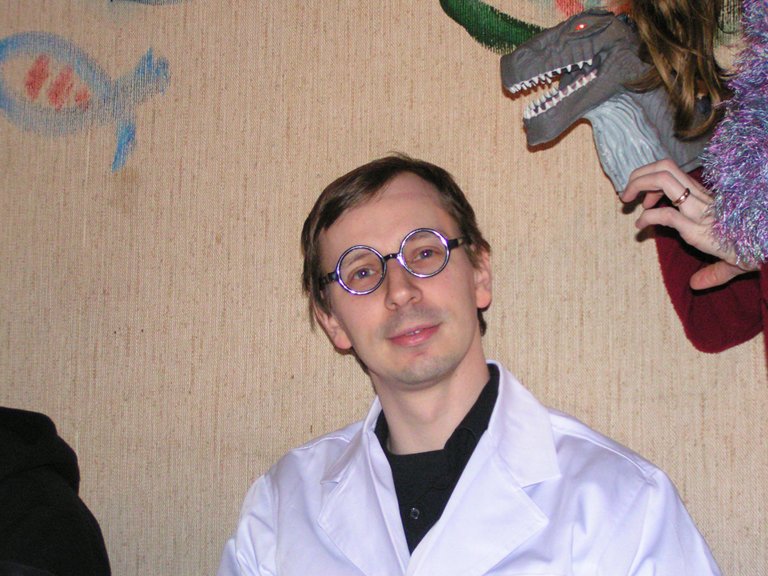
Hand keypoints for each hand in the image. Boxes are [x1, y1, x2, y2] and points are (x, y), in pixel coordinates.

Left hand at [622, 159, 756, 288]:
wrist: (767, 248)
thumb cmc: (753, 249)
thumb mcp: (729, 258)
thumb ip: (712, 271)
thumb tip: (695, 284)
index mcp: (705, 198)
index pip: (672, 171)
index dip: (652, 178)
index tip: (646, 200)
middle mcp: (700, 198)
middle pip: (664, 167)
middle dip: (639, 175)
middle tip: (626, 194)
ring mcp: (698, 211)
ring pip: (662, 179)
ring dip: (638, 186)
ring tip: (627, 202)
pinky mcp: (696, 227)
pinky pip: (666, 214)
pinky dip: (647, 217)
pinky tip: (640, 226)